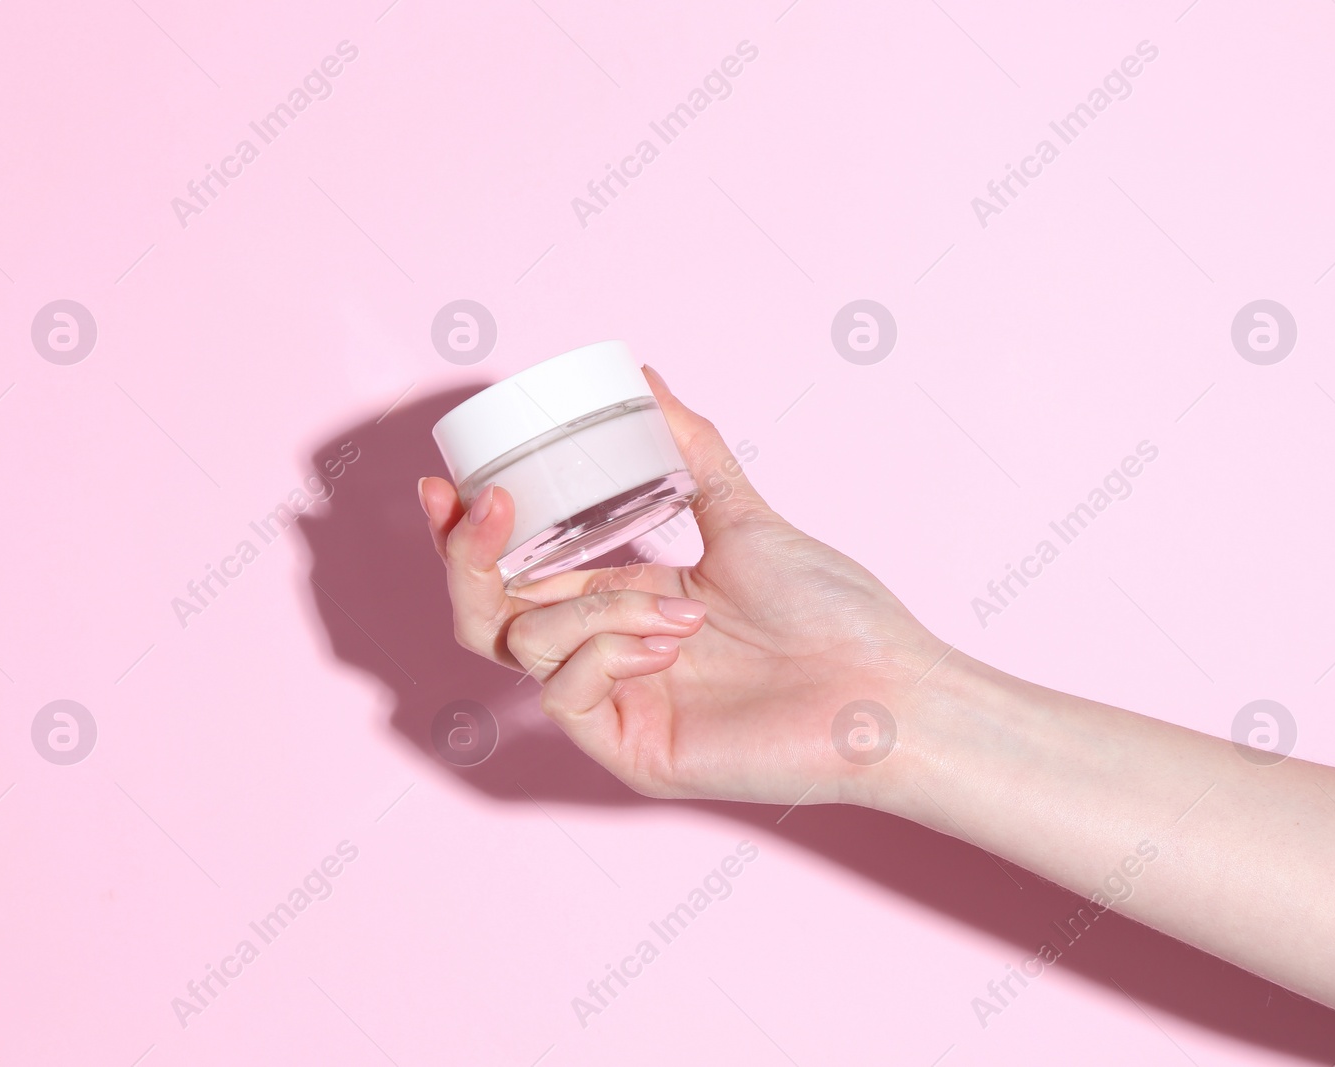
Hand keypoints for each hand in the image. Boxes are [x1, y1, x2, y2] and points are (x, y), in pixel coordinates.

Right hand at [418, 366, 946, 808]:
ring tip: (679, 610)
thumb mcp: (744, 517)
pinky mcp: (630, 752)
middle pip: (490, 615)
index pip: (519, 572)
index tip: (446, 482)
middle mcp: (607, 655)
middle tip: (484, 506)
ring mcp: (615, 705)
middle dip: (469, 559)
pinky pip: (565, 694)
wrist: (888, 686)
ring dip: (592, 609)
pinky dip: (607, 652)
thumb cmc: (832, 613)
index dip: (471, 533)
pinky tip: (670, 642)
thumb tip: (646, 379)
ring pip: (524, 646)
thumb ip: (691, 451)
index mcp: (623, 602)